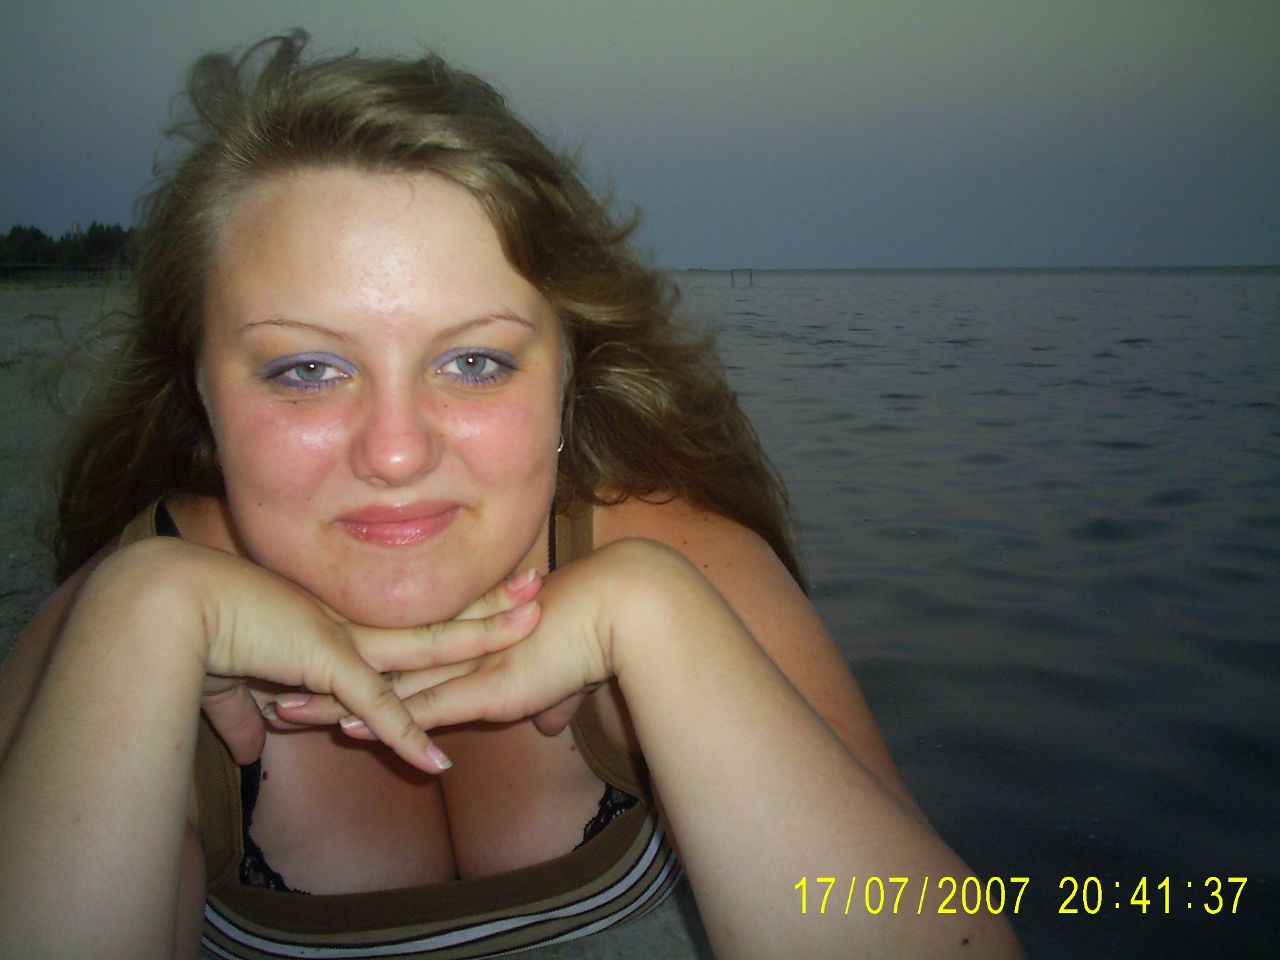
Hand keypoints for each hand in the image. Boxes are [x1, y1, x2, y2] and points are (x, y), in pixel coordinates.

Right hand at [118, 538, 541, 772]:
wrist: (169, 608)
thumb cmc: (200, 635)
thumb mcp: (234, 684)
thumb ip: (246, 714)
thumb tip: (247, 747)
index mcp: (342, 625)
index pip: (414, 615)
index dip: (456, 604)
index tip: (495, 593)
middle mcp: (352, 627)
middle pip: (436, 617)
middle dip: (490, 605)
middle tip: (539, 586)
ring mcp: (344, 643)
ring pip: (427, 644)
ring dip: (480, 642)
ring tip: (532, 628)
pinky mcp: (323, 667)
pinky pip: (376, 708)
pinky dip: (406, 738)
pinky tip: (436, 761)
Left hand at [275, 540, 679, 739]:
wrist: (621, 608)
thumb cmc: (596, 633)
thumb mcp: (562, 676)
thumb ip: (549, 696)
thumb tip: (553, 719)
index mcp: (464, 639)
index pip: (396, 649)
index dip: (350, 656)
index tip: (308, 661)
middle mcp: (456, 647)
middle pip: (375, 662)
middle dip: (320, 672)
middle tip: (267, 675)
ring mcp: (469, 666)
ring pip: (387, 687)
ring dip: (334, 702)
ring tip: (281, 709)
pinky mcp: (488, 689)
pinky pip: (425, 707)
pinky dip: (386, 719)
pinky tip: (347, 727)